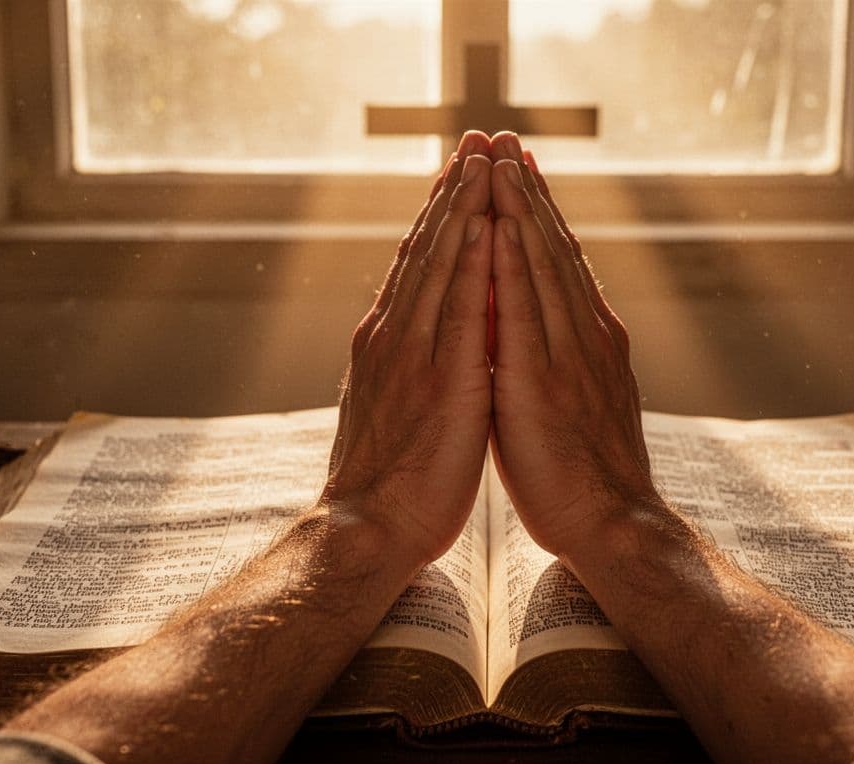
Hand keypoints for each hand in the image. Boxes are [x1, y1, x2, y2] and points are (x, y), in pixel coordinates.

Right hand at [322, 131, 494, 565]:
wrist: (367, 531)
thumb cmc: (386, 480)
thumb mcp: (395, 404)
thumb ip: (408, 362)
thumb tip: (422, 335)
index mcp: (390, 341)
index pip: (420, 263)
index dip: (442, 214)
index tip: (462, 171)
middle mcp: (396, 336)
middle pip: (429, 248)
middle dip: (453, 191)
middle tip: (477, 140)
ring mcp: (414, 355)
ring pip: (441, 266)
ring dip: (462, 209)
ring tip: (482, 160)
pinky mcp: (439, 382)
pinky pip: (459, 311)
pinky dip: (471, 264)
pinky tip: (486, 227)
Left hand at [486, 132, 663, 555]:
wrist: (613, 527)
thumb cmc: (584, 475)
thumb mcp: (572, 401)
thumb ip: (557, 358)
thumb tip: (530, 326)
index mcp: (587, 340)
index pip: (558, 263)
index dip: (537, 213)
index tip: (516, 169)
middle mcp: (583, 336)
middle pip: (552, 250)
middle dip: (526, 192)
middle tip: (504, 141)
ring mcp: (568, 356)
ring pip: (541, 267)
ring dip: (518, 210)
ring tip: (498, 161)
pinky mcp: (545, 383)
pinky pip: (525, 311)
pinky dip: (513, 264)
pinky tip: (499, 227)